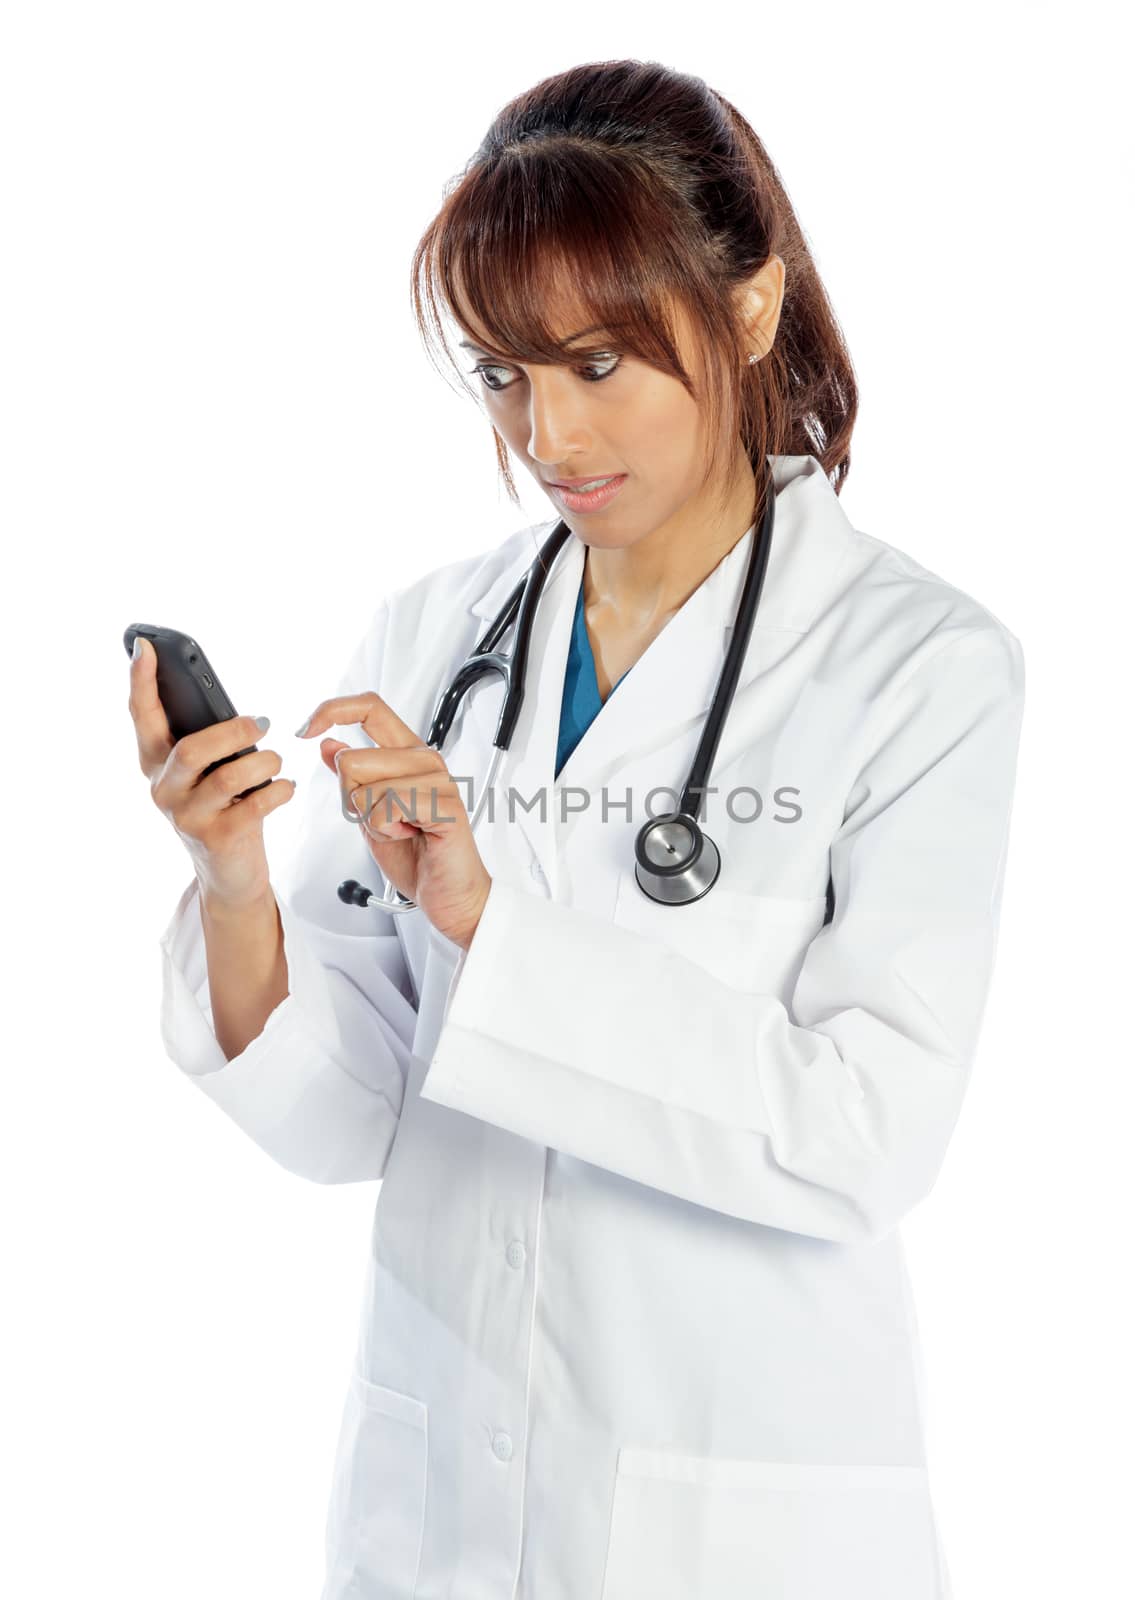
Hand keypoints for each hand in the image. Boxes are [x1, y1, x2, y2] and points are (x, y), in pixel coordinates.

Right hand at [128, 635, 295, 909]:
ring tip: (275, 763)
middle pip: (192, 749)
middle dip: (232, 731)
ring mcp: (187, 817)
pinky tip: (285, 788)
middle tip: (261, 723)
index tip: (145, 647)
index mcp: (157, 763)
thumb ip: (209, 741)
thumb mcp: (208, 772)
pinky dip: (278, 791)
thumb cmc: (224, 808)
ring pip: (227, 777)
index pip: (142, 717)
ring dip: (263, 763)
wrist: (230, 874)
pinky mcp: (217, 839)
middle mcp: (164, 788)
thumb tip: (240, 713)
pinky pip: (255, 805)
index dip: (142, 682)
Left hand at [296, 690, 490, 949]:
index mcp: (407, 753)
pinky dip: (385, 831)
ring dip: (371, 820)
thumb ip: (352, 778)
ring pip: (365, 787)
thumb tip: (328, 744)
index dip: (332, 710)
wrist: (450, 896)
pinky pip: (386, 807)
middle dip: (351, 799)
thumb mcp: (369, 813)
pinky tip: (409, 835)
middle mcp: (424, 759)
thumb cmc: (418, 857)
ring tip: (400, 830)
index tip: (306, 730)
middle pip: (352, 759)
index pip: (369, 707)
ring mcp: (437, 779)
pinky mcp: (444, 804)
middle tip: (382, 820)